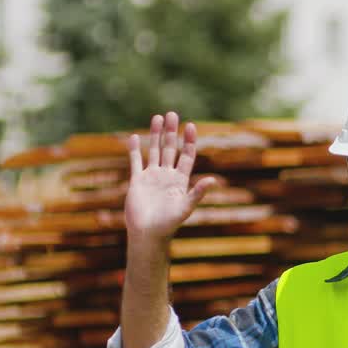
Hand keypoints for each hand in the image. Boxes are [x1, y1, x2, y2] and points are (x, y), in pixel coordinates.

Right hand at [124, 111, 220, 241]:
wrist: (148, 234)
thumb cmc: (169, 224)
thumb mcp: (186, 207)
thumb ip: (198, 192)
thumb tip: (213, 180)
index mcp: (180, 180)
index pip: (187, 156)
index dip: (189, 142)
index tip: (190, 126)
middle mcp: (166, 175)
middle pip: (170, 149)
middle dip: (171, 132)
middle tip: (172, 114)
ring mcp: (151, 177)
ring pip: (154, 151)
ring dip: (155, 135)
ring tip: (157, 118)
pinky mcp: (137, 181)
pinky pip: (135, 162)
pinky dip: (134, 150)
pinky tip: (134, 137)